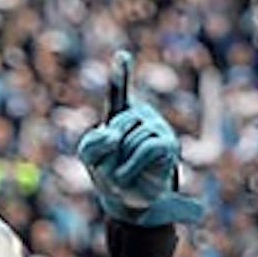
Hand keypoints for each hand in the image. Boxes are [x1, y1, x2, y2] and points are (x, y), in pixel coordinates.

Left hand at [76, 51, 202, 226]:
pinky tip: (124, 177)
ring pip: (130, 141)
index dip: (120, 76)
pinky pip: (147, 148)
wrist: (130, 200)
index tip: (122, 56)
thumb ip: (92, 144)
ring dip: (119, 165)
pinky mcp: (168, 144)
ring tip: (122, 177)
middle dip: (106, 155)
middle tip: (108, 172)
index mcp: (121, 114)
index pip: (118, 93)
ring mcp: (157, 127)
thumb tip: (114, 138)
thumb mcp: (90, 158)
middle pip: (115, 127)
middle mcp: (141, 115)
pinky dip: (132, 166)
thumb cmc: (110, 174)